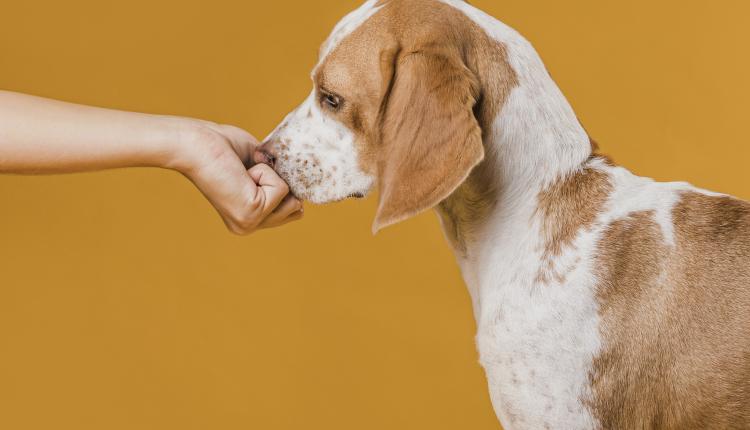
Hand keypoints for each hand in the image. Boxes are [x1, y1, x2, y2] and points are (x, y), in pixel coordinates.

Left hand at [171, 120, 302, 234]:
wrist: (195, 144)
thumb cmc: (220, 146)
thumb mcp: (257, 165)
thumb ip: (276, 178)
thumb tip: (300, 179)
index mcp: (247, 218)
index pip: (290, 212)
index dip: (283, 187)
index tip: (258, 173)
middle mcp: (247, 226)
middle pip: (296, 210)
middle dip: (281, 183)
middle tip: (250, 173)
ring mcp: (250, 223)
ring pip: (292, 200)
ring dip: (271, 177)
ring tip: (244, 173)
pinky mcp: (252, 213)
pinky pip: (280, 187)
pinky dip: (265, 172)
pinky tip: (241, 173)